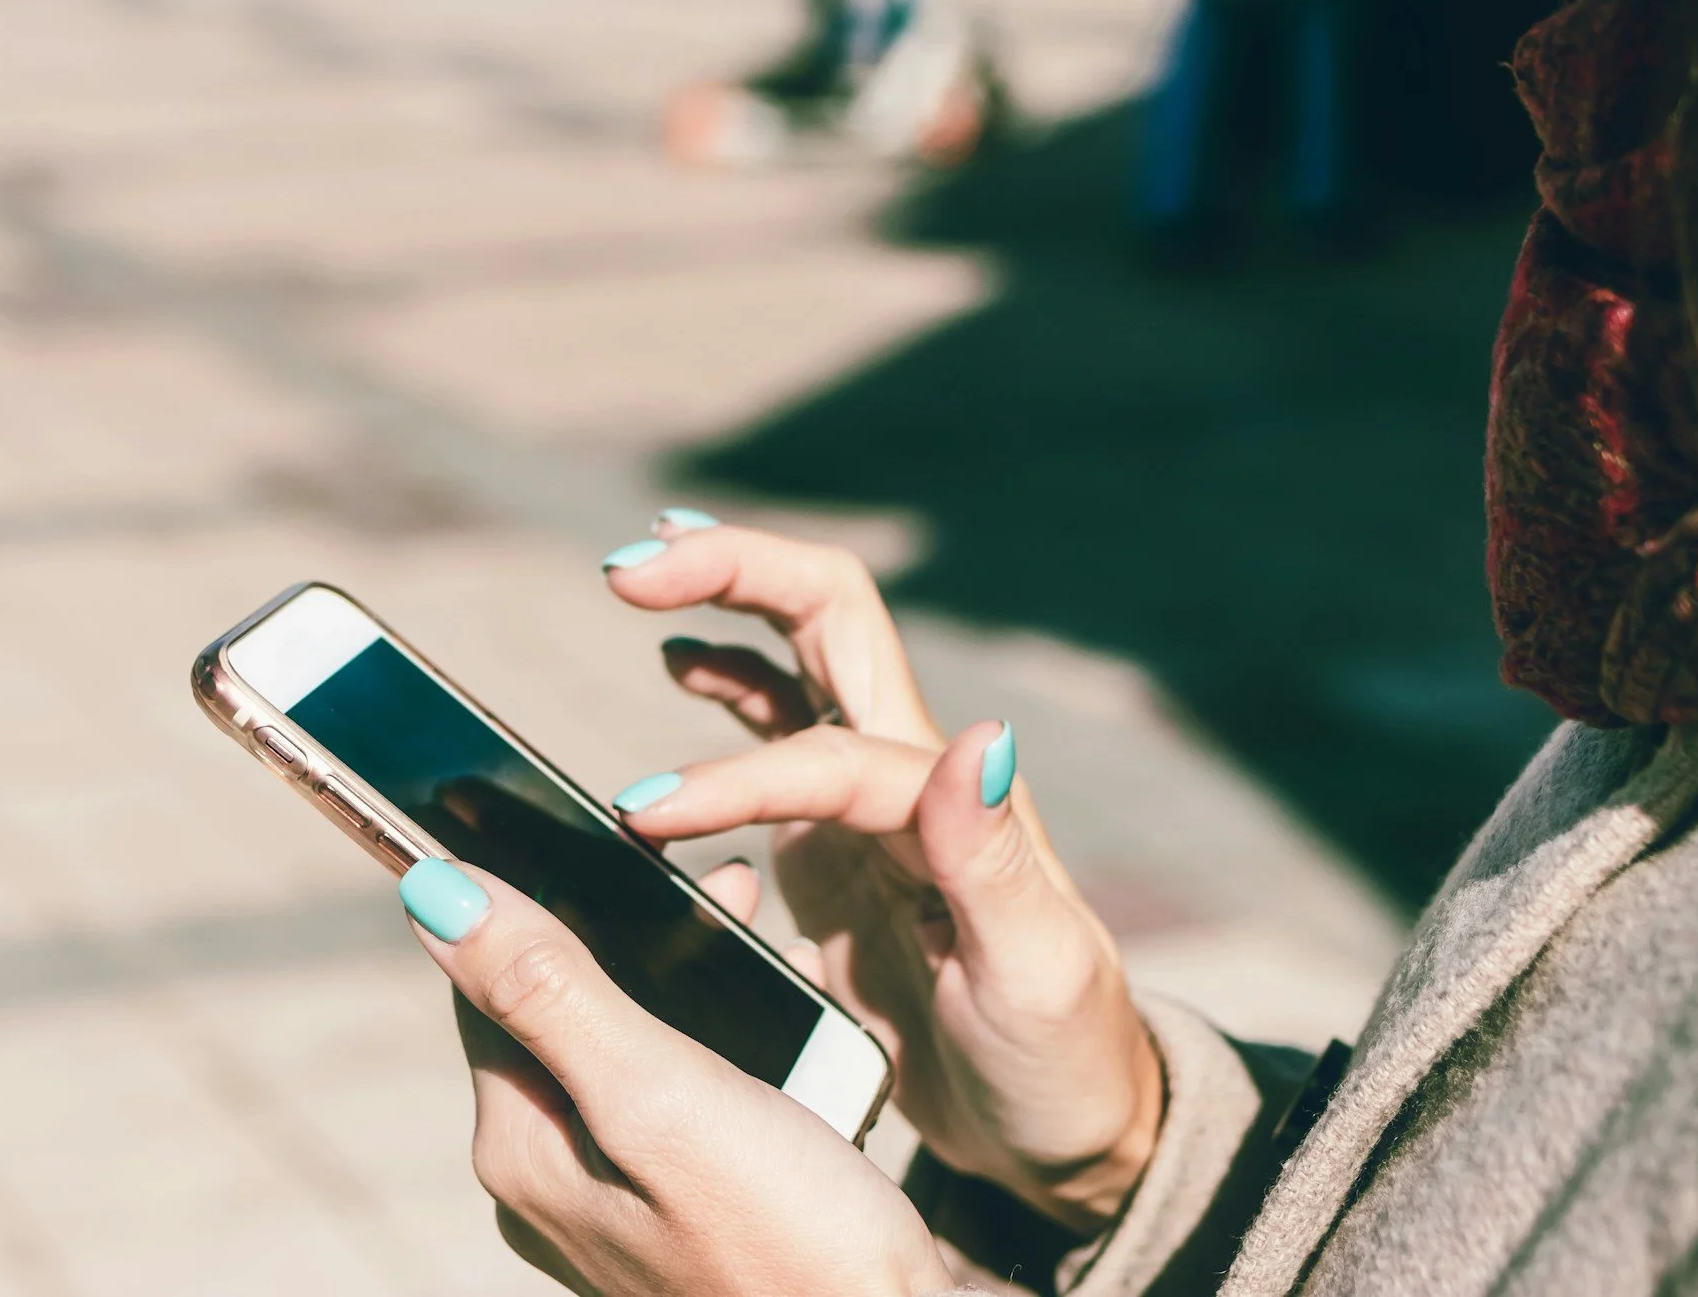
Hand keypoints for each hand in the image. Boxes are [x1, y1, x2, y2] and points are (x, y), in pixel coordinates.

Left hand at [398, 858, 954, 1296]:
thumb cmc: (791, 1242)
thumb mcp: (660, 1094)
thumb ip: (549, 990)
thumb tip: (432, 891)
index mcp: (523, 1149)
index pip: (484, 982)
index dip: (529, 891)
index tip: (582, 823)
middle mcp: (553, 1182)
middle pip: (560, 1009)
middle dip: (632, 929)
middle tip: (718, 874)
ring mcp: (619, 1207)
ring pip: (631, 1047)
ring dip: (689, 979)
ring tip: (761, 922)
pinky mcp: (688, 1215)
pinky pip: (685, 1098)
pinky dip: (732, 1042)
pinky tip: (792, 1019)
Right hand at [602, 518, 1163, 1233]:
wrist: (1068, 1128)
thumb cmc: (1060, 1062)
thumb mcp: (1037, 976)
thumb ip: (995, 862)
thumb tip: (982, 736)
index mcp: (950, 806)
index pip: (826, 752)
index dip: (731, 776)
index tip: (643, 819)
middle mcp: (912, 776)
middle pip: (826, 615)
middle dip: (731, 569)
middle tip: (629, 568)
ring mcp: (872, 801)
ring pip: (796, 654)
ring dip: (723, 600)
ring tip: (636, 580)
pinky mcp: (840, 841)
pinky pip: (778, 729)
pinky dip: (726, 678)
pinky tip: (678, 663)